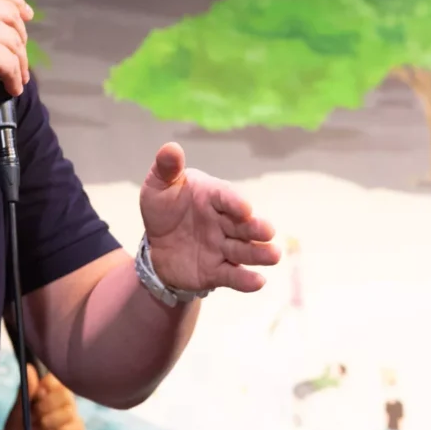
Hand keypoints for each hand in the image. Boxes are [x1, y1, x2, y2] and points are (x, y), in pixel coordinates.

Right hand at [0, 0, 32, 125]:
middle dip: (21, 34)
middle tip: (21, 53)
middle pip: (9, 12)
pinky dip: (16, 78)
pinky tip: (12, 88)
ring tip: (17, 77)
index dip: (15, 0)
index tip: (26, 14)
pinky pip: (13, 63)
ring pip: (14, 39)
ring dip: (20, 61)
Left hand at [2, 363, 85, 429]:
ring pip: (71, 410)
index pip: (56, 379)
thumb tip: (29, 367)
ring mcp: (71, 420)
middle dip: (47, 406)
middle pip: (66, 393)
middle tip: (34, 417)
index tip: (37, 395)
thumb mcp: (16, 416)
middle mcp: (62, 405)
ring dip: (51, 420)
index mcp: (48, 395)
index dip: (48, 385)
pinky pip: (78, 427)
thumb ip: (25, 393)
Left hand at [140, 142, 279, 293]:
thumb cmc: (163, 207)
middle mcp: (222, 221)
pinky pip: (232, 275)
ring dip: (259, 253)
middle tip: (267, 231)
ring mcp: (222, 247)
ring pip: (244, 250)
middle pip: (242, 225)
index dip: (235, 202)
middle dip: (256, 228)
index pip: (226, 196)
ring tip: (274, 255)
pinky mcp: (217, 271)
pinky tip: (258, 282)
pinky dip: (245, 280)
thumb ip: (166, 169)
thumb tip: (171, 147)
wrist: (156, 244)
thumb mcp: (158, 186)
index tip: (244, 209)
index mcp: (211, 196)